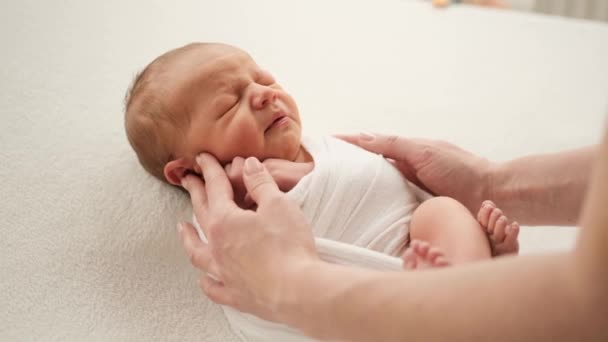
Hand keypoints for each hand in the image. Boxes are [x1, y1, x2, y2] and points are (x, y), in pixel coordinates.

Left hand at [179, 154, 318, 320]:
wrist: (299, 291)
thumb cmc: (289, 247)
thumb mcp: (278, 205)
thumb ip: (261, 183)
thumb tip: (248, 165)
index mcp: (225, 221)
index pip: (215, 187)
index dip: (209, 169)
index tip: (203, 158)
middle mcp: (217, 246)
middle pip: (201, 214)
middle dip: (195, 193)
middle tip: (187, 180)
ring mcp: (223, 273)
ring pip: (198, 253)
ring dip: (189, 238)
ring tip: (182, 228)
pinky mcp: (235, 294)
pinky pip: (213, 287)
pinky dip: (207, 281)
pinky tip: (204, 279)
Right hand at [337, 133, 494, 213]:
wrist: (490, 195)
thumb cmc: (460, 169)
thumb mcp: (423, 150)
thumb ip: (393, 144)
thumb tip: (363, 136)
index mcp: (407, 152)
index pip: (371, 144)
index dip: (348, 143)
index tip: (324, 142)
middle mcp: (405, 170)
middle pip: (370, 166)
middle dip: (346, 165)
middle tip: (320, 167)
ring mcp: (409, 190)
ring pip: (377, 187)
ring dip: (356, 188)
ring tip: (331, 189)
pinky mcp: (413, 210)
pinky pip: (387, 207)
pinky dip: (372, 207)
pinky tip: (357, 213)